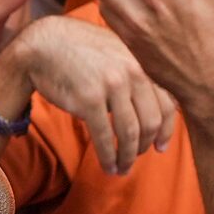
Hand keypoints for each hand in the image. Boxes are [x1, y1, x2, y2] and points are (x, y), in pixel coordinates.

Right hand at [0, 14, 176, 172]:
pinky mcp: (89, 100)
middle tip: (135, 157)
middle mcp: (132, 72)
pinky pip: (105, 137)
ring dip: (127, 157)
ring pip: (130, 133)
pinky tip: (108, 167)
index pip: (168, 103)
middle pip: (151, 122)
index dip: (167, 131)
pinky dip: (108, 158)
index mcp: (143, 63)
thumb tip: (156, 105)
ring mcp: (112, 86)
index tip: (160, 147)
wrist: (45, 44)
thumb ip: (138, 74)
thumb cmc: (81, 50)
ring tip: (122, 169)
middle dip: (145, 146)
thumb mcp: (118, 52)